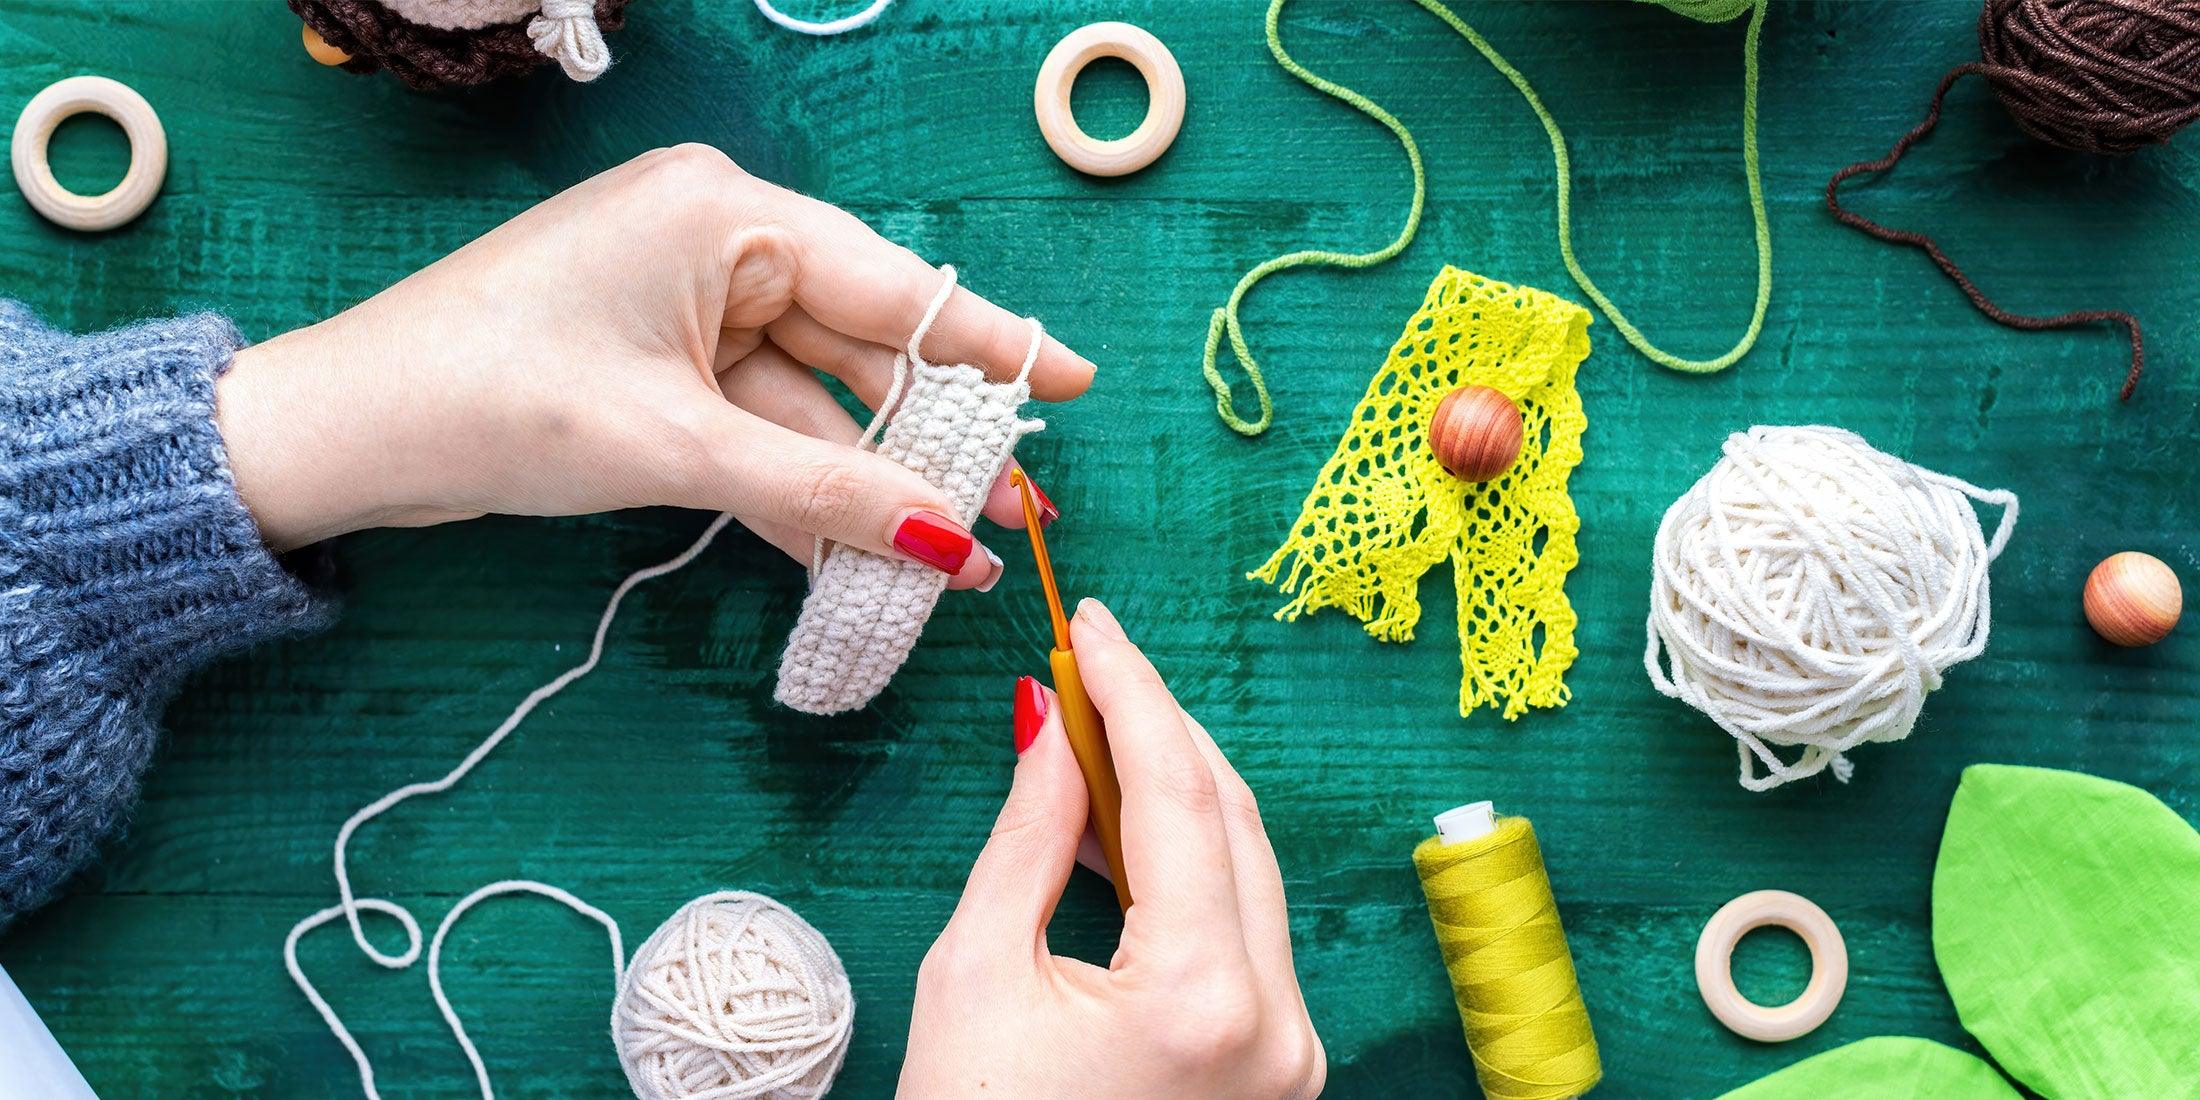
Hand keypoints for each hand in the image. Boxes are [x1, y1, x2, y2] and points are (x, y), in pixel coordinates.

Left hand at [214, 144, 1091, 588]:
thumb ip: (825, 493)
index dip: (991, 347)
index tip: (1075, 385)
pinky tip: (861, 549)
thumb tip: (952, 544)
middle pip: (860, 348)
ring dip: (865, 480)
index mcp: (725, 213)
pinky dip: (799, 484)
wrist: (347, 432)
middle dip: (930, 442)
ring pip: (811, 399)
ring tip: (952, 558)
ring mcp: (686, 304)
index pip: (893, 287)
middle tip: (1016, 516)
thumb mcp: (678, 448)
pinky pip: (757, 423)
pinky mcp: (658, 362)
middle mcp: (717, 241)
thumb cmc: (497, 401)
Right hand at [900, 600, 1325, 1098]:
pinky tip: (1123, 828)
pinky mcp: (1280, 1063)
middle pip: (1234, 819)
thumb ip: (1030, 838)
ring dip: (1176, 792)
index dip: (1132, 692)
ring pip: (1250, 869)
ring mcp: (1291, 1050)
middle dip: (1161, 729)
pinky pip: (1244, 929)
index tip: (1091, 626)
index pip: (1180, 794)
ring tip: (1091, 734)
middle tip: (1090, 663)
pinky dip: (1188, 867)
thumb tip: (1055, 727)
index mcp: (1205, 999)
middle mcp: (1278, 1022)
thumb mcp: (975, 976)